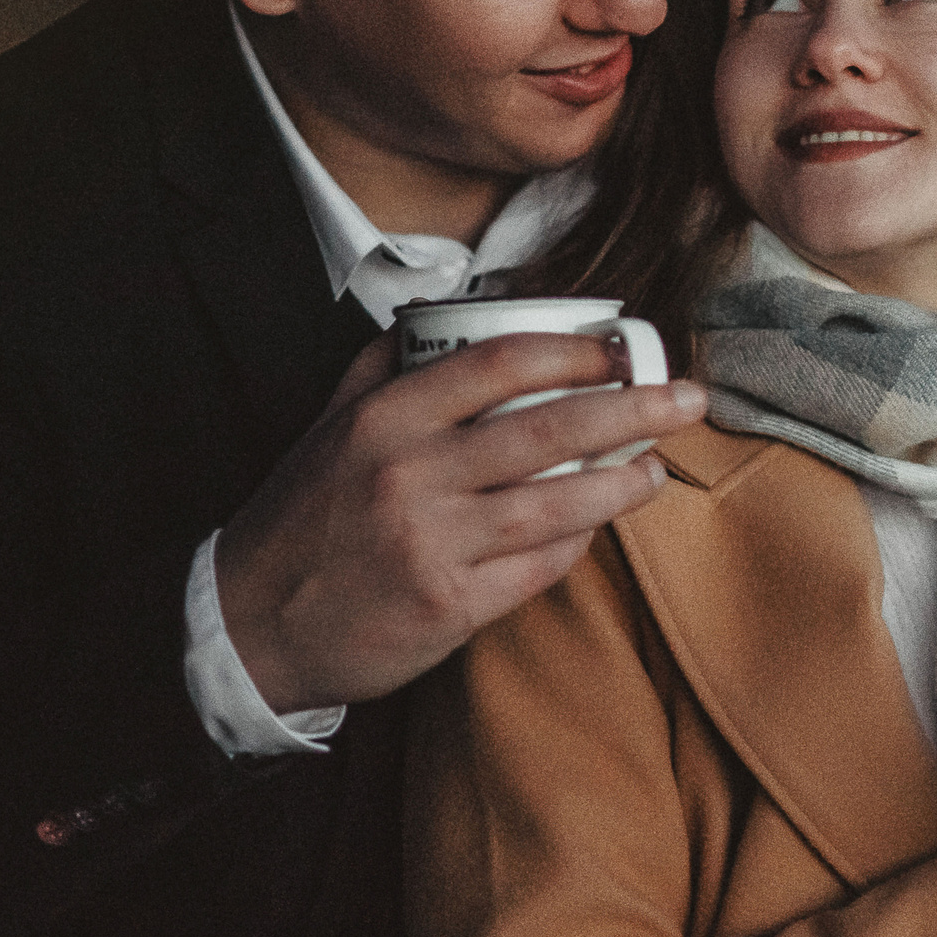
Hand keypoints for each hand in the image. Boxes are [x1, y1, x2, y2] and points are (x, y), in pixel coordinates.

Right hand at [215, 327, 706, 711]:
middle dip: (632, 408)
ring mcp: (431, 544)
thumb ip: (387, 366)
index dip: (573, 350)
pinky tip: (601, 523)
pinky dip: (577, 543)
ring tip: (658, 465)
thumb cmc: (302, 519)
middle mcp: (409, 475)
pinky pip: (537, 568)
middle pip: (547, 431)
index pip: (497, 363)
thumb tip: (453, 311)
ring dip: (622, 482)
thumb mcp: (329, 426)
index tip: (621, 345)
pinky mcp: (448, 607)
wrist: (248, 626)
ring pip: (556, 506)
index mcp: (384, 419)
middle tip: (688, 396)